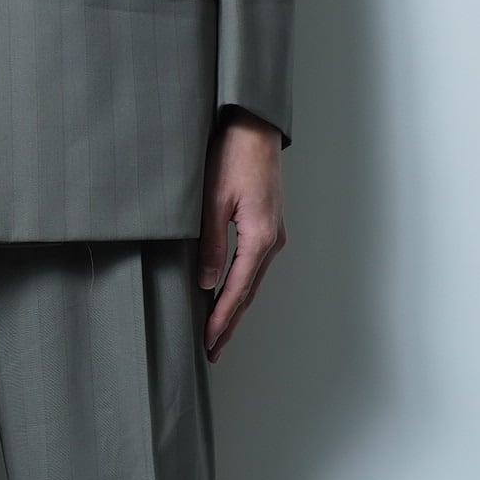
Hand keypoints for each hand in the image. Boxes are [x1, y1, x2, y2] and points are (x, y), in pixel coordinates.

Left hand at [198, 108, 286, 361]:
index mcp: (260, 237)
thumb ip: (211, 244)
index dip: (221, 319)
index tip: (209, 342)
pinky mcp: (268, 225)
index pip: (237, 290)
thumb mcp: (213, 201)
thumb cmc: (233, 156)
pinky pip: (254, 266)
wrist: (254, 127)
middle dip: (230, 324)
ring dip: (236, 308)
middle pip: (248, 292)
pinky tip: (229, 295)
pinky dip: (240, 286)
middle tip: (214, 352)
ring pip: (252, 281)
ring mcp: (273, 233)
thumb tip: (207, 283)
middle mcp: (272, 240)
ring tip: (219, 333)